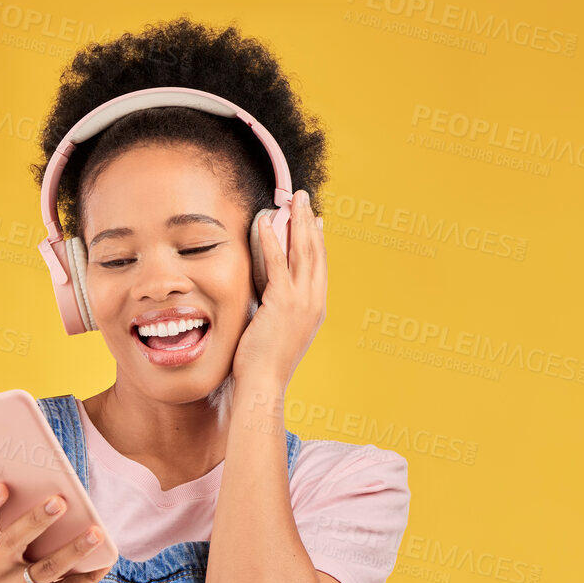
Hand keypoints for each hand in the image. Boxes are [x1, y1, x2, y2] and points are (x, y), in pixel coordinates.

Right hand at [0, 484, 113, 582]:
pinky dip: (88, 576)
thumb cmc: (40, 577)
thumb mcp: (32, 554)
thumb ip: (38, 531)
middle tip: (60, 501)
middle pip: (12, 541)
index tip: (3, 485)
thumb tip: (65, 500)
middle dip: (36, 520)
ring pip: (44, 568)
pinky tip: (105, 563)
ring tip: (96, 532)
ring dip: (73, 549)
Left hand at [232, 188, 326, 389]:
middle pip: (316, 252)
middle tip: (305, 198)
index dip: (318, 239)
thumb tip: (269, 294)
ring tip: (292, 200)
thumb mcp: (278, 330)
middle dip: (310, 221)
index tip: (315, 219)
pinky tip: (264, 221)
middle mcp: (315, 302)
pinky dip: (272, 239)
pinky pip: (278, 262)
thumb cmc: (264, 363)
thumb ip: (279, 309)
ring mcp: (302, 302)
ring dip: (297, 221)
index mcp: (316, 308)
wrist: (264, 383)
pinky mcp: (283, 302)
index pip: (320, 266)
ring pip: (303, 252)